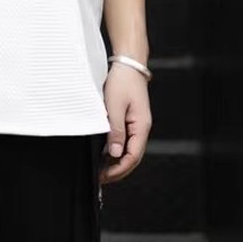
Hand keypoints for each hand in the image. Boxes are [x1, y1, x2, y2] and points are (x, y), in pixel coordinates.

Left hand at [101, 61, 151, 185]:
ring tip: (101, 168)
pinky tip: (105, 152)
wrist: (128, 63)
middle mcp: (141, 128)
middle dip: (118, 170)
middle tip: (101, 178)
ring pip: (129, 150)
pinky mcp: (131, 119)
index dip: (119, 169)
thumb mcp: (115, 106)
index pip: (133, 157)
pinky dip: (117, 150)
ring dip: (117, 161)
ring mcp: (137, 124)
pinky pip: (126, 140)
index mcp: (141, 127)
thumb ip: (115, 130)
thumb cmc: (123, 81)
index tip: (104, 176)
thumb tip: (115, 153)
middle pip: (132, 157)